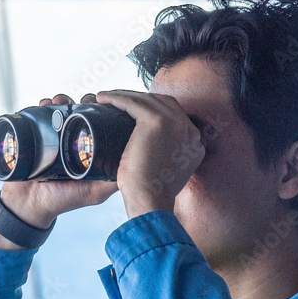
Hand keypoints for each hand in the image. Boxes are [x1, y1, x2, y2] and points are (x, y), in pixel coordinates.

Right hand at [0, 94, 117, 249]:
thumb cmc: (62, 201)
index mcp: (87, 151)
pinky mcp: (34, 137)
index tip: (101, 104)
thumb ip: (112, 181)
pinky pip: (38, 116)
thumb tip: (133, 167)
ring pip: (59, 111)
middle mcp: (70, 142)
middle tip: (83, 100)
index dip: (100, 111)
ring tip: (60, 101)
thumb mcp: (94, 193)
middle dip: (80, 102)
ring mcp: (52, 139)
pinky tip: (45, 103)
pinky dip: (42, 105)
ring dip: (61, 101)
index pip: (96, 124)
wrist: (28, 204)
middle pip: (78, 113)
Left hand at [95, 90, 204, 219]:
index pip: (173, 115)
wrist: (151, 202)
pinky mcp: (156, 121)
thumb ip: (166, 159)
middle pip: (162, 102)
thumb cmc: (151, 195)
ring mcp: (175, 123)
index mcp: (194, 142)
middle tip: (117, 102)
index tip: (132, 113)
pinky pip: (132, 102)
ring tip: (106, 98)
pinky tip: (103, 99)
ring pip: (146, 99)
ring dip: (124, 96)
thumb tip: (149, 152)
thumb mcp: (166, 174)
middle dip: (139, 99)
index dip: (152, 110)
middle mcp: (189, 129)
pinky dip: (116, 98)